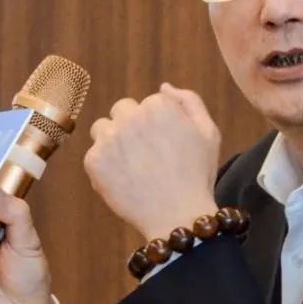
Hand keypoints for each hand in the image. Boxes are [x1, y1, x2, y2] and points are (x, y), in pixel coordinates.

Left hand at [84, 83, 220, 240]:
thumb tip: (164, 86)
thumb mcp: (208, 133)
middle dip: (132, 127)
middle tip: (147, 156)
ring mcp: (109, 138)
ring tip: (132, 167)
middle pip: (122, 110)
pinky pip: (94, 154)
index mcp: (159, 105)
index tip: (165, 145)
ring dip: (113, 141)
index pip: (149, 103)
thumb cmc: (196, 175)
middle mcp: (130, 116)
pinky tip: (124, 180)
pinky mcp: (94, 161)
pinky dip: (105, 166)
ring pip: (102, 128)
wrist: (178, 217)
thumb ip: (189, 101)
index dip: (158, 125)